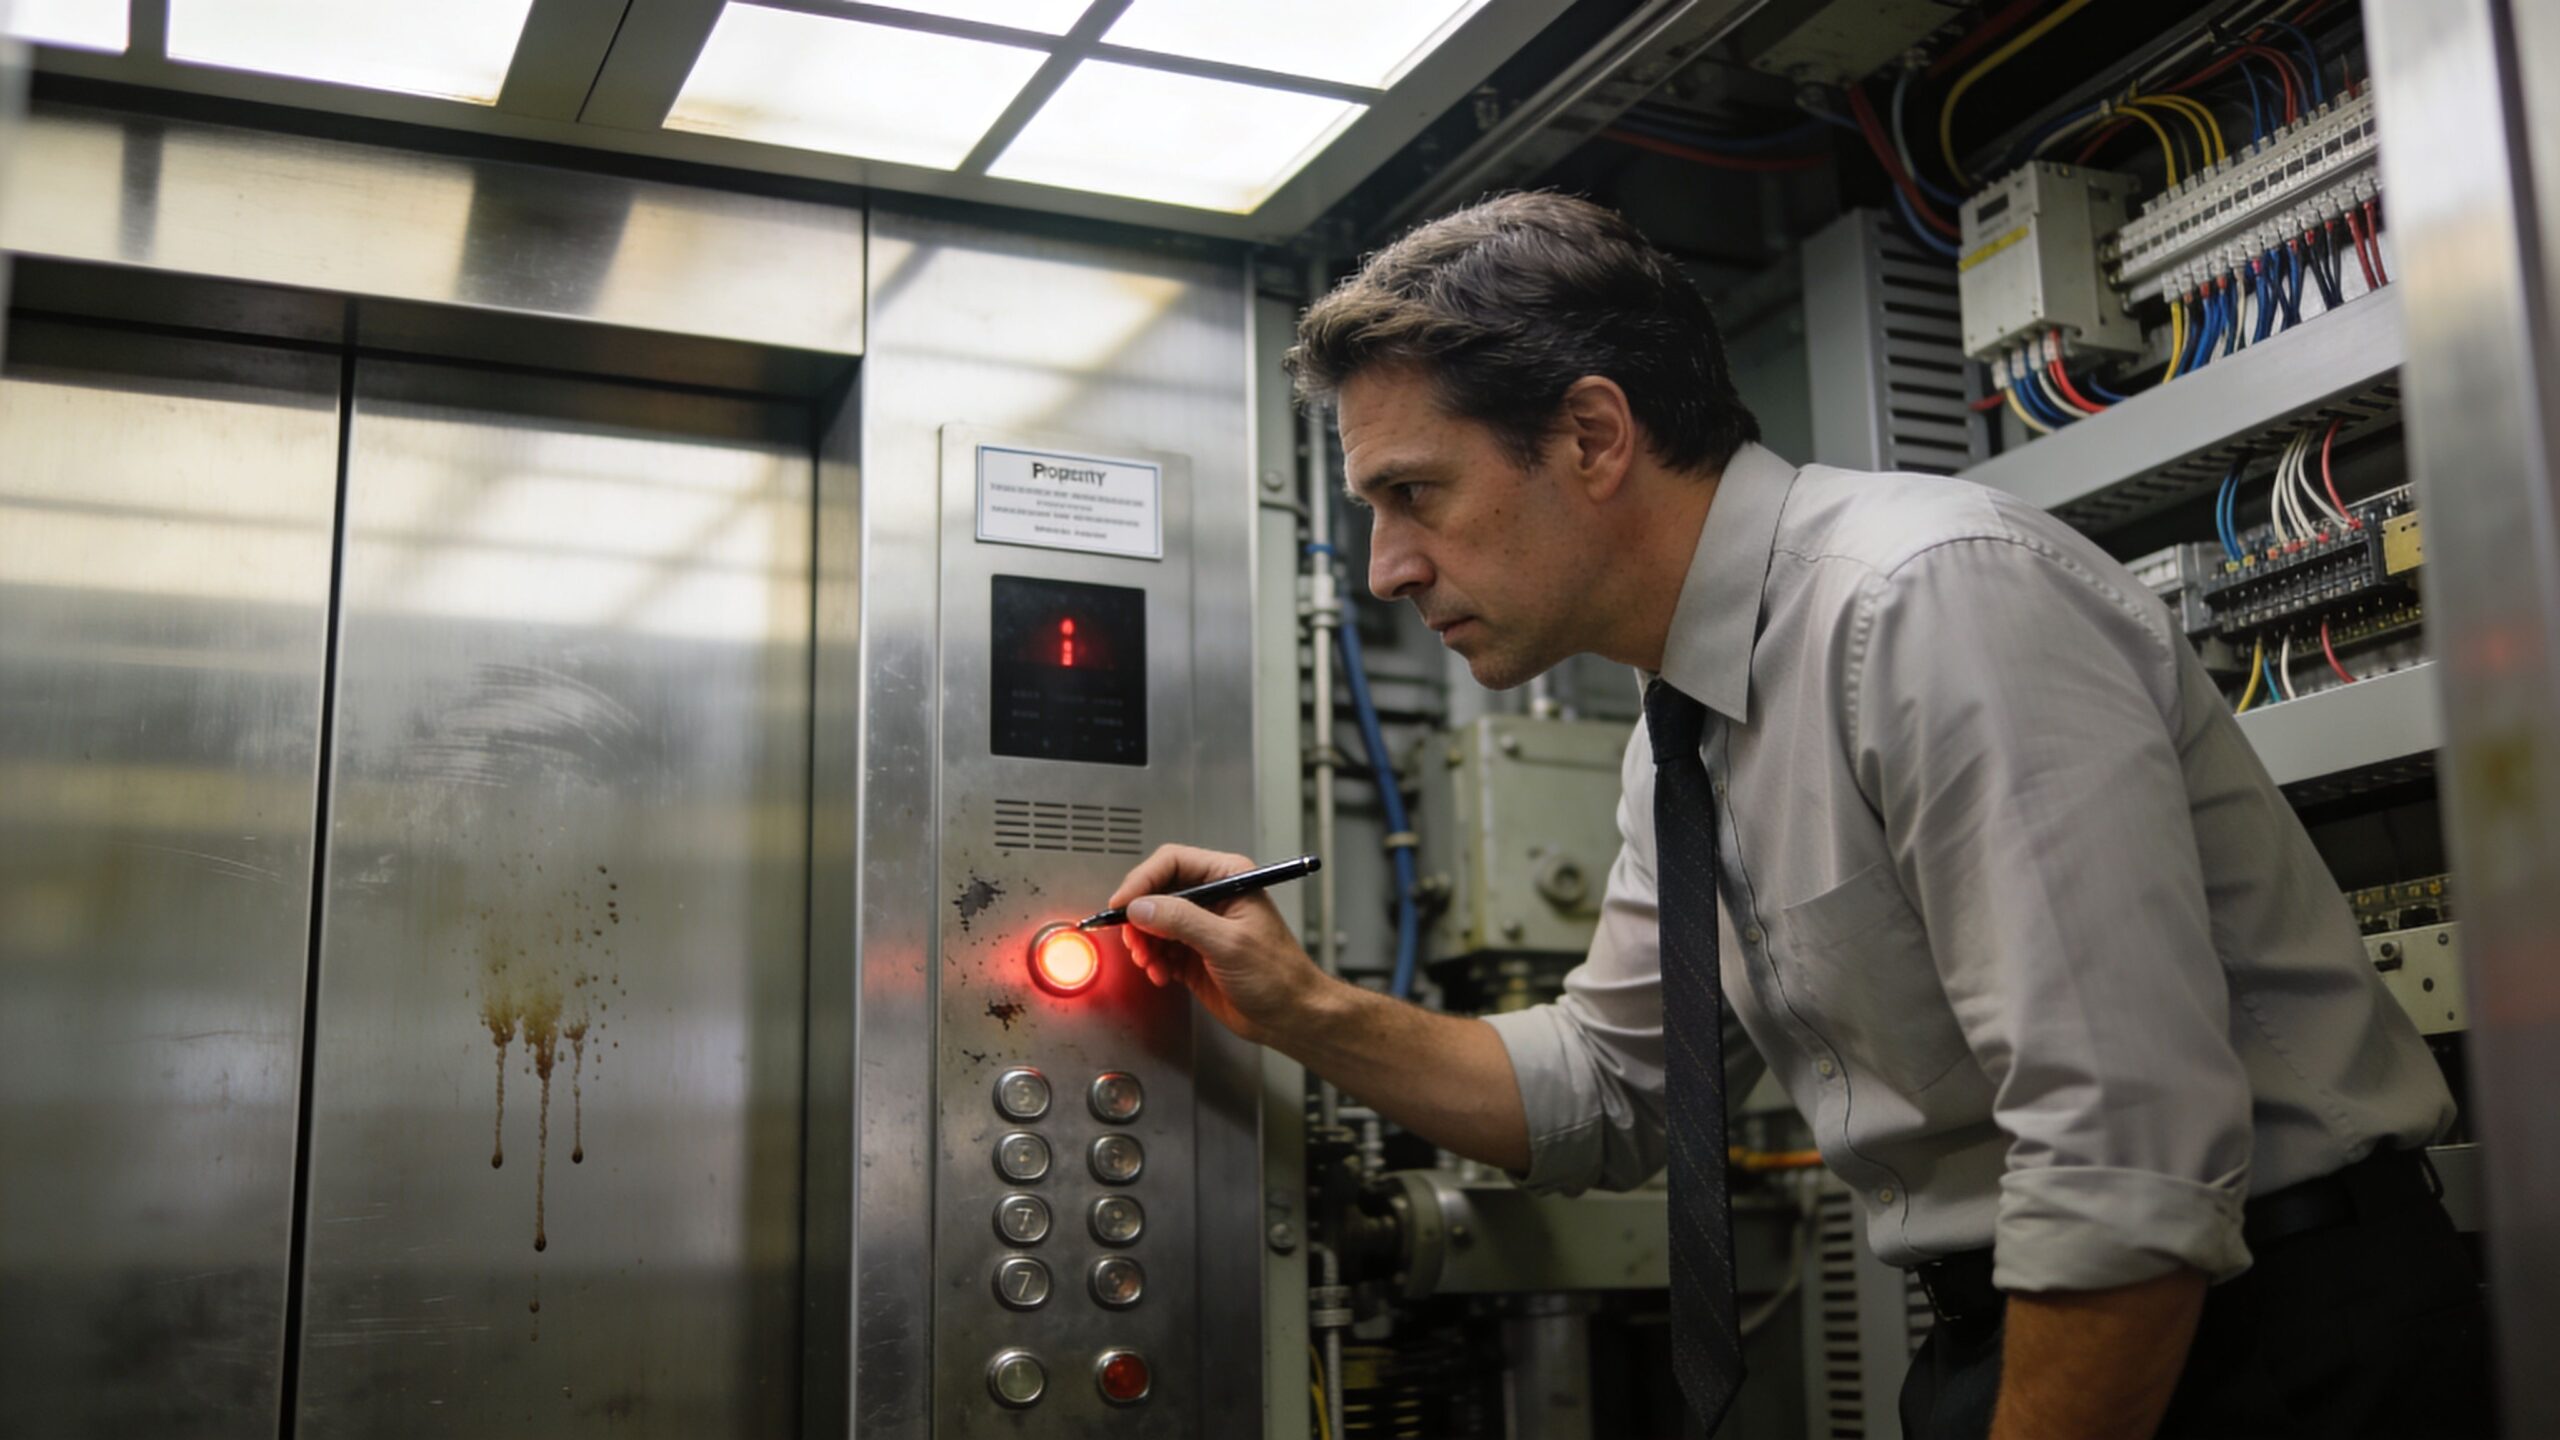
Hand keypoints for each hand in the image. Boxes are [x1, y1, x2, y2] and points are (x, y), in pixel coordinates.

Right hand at [1105, 843, 1328, 1046]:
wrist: (1290, 1016)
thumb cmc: (1279, 976)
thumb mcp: (1228, 944)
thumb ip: (1182, 921)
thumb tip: (1141, 906)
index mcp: (1228, 878)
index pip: (1171, 863)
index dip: (1142, 881)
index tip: (1122, 904)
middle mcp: (1212, 897)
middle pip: (1156, 891)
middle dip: (1139, 918)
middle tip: (1134, 941)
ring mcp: (1201, 926)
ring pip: (1152, 922)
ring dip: (1144, 944)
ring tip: (1150, 962)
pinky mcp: (1192, 953)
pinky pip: (1158, 948)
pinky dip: (1153, 962)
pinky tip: (1162, 975)